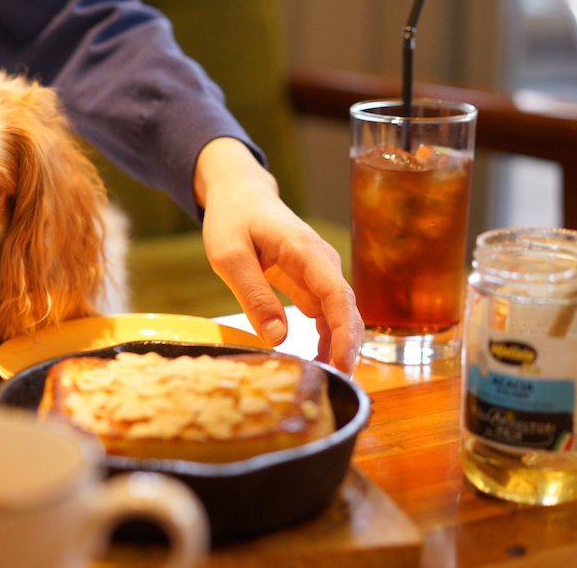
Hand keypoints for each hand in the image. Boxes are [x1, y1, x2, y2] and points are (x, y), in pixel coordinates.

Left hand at [194, 138, 361, 372]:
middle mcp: (321, 260)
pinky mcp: (311, 281)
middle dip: (347, 346)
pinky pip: (325, 313)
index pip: (336, 294)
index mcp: (303, 250)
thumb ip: (253, 295)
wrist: (239, 194)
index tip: (341, 363)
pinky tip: (318, 359)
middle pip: (346, 308)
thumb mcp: (229, 256)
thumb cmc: (232, 219)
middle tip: (337, 381)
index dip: (342, 332)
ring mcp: (319, 271)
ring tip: (327, 377)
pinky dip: (325, 336)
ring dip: (337, 345)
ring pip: (339, 313)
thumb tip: (278, 337)